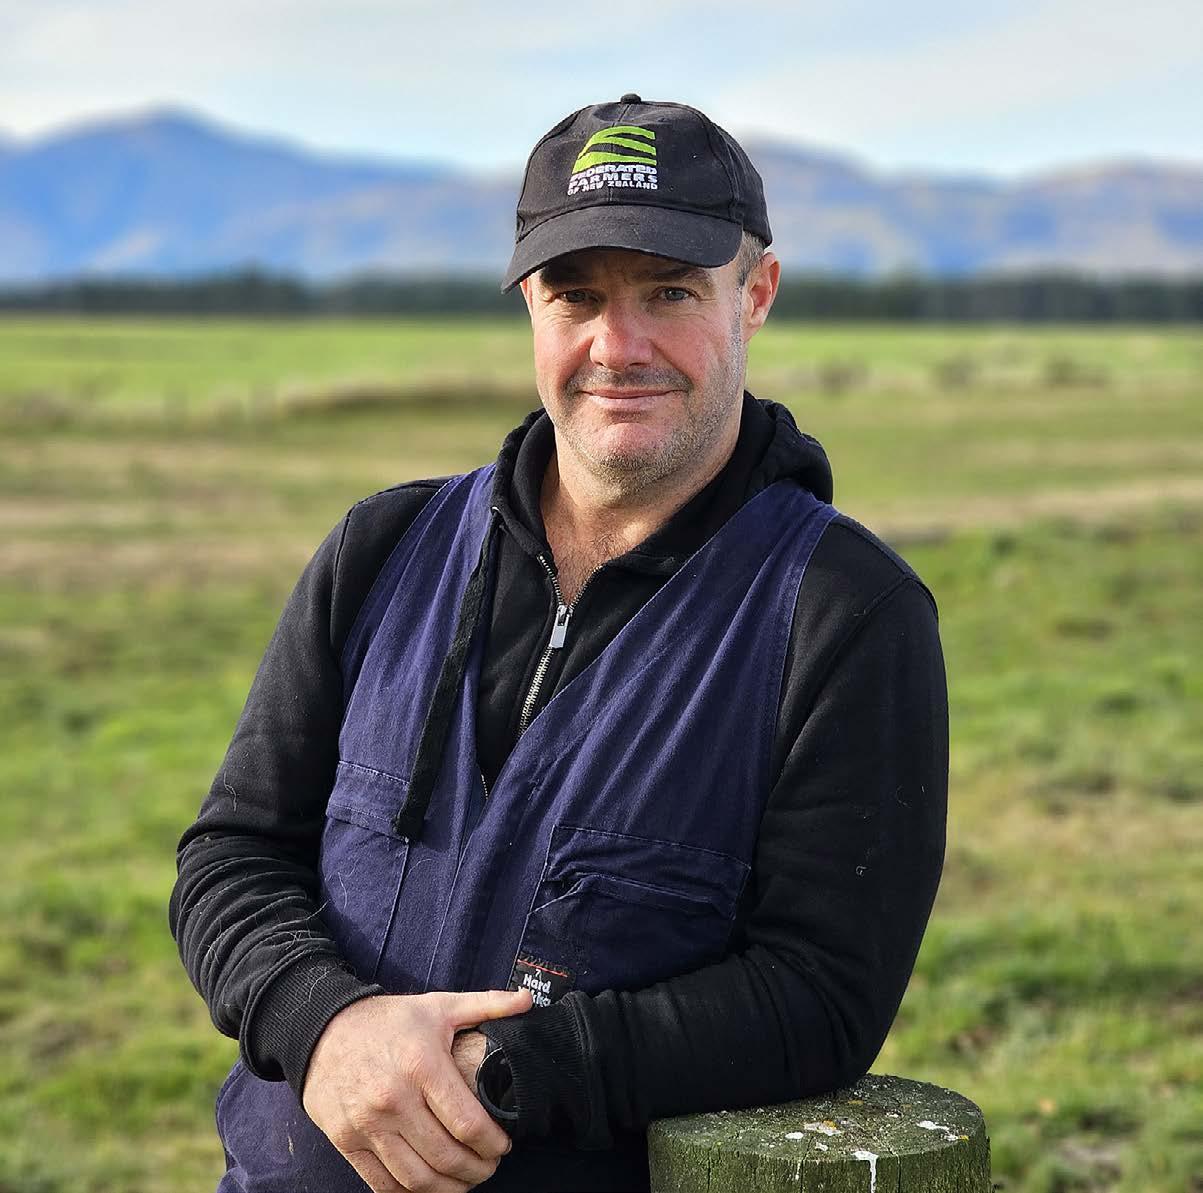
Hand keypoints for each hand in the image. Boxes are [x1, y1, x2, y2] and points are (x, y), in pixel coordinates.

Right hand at [302, 988, 531, 1191]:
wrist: (323, 1029)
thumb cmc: (389, 1020)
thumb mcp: (439, 1005)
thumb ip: (487, 1005)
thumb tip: (528, 1000)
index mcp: (422, 1065)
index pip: (467, 1122)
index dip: (493, 1143)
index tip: (503, 1145)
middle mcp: (393, 1099)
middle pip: (446, 1156)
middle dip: (477, 1170)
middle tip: (489, 1167)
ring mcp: (367, 1124)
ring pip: (416, 1178)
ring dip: (448, 1189)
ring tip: (465, 1181)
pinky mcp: (346, 1141)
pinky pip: (383, 1184)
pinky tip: (429, 1185)